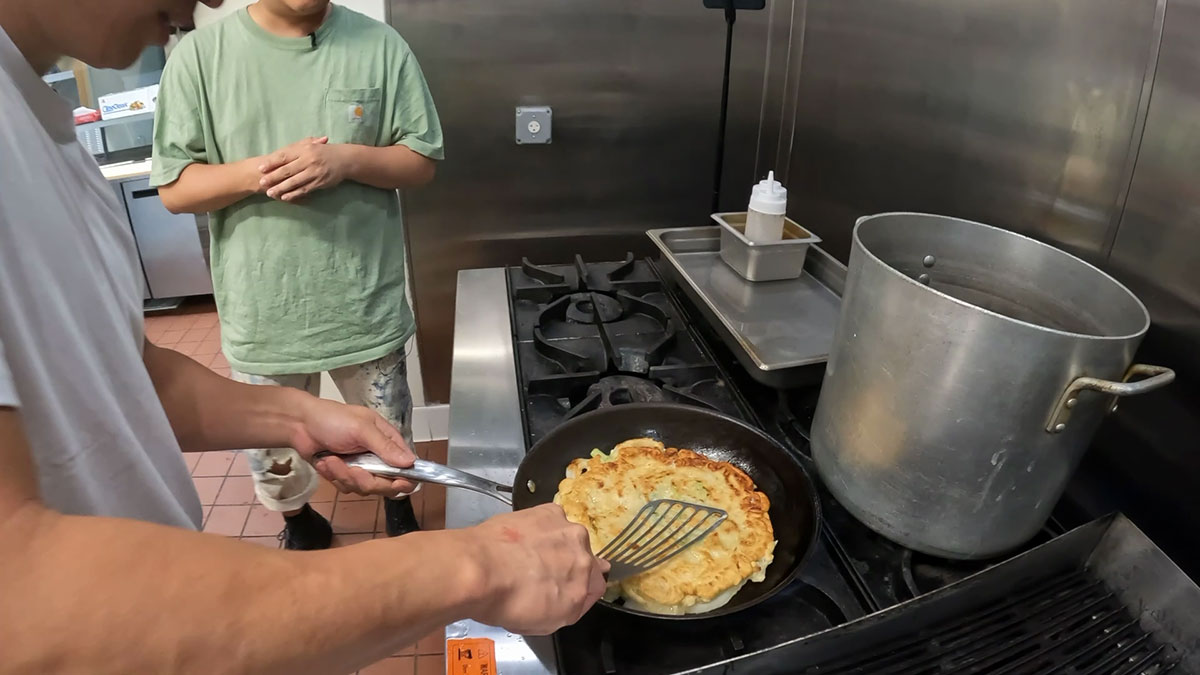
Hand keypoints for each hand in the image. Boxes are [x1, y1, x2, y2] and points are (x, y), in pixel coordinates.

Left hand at [258, 136, 348, 201]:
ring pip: (294, 181)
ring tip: (270, 193)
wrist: (344, 159)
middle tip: (261, 182)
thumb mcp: (311, 145)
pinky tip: (285, 197)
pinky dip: (294, 194)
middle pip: (287, 170)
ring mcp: (314, 172)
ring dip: (281, 188)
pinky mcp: (319, 182)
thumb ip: (295, 148)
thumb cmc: (324, 151)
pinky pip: (304, 189)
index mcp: (304, 149)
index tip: (261, 168)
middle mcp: (308, 160)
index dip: (271, 162)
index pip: (284, 156)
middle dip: (273, 177)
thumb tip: (277, 154)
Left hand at [290, 396, 417, 496]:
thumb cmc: (332, 419)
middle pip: (385, 484)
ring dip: (344, 476)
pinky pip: (346, 488)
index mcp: (387, 442)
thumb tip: (410, 462)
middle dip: (366, 480)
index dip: (405, 479)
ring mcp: (361, 468)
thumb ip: (385, 446)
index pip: (407, 466)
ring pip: (363, 488)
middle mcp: (378, 457)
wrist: (300, 425)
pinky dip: (334, 476)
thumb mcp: (361, 429)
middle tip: (353, 469)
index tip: (396, 484)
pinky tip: (325, 462)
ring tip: (331, 459)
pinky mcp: (344, 475)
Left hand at [466, 505, 608, 634]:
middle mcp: (583, 557)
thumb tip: (569, 597)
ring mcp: (567, 532)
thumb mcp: (542, 624)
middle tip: (540, 573)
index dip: (576, 591)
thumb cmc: (504, 601)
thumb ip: (566, 609)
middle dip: (566, 566)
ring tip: (526, 554)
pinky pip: (552, 521)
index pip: (594, 589)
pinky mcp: (549, 512)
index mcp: (584, 588)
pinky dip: (540, 528)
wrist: (477, 569)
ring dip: (555, 546)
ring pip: (568, 539)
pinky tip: (521, 537)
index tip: (560, 591)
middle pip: (584, 561)